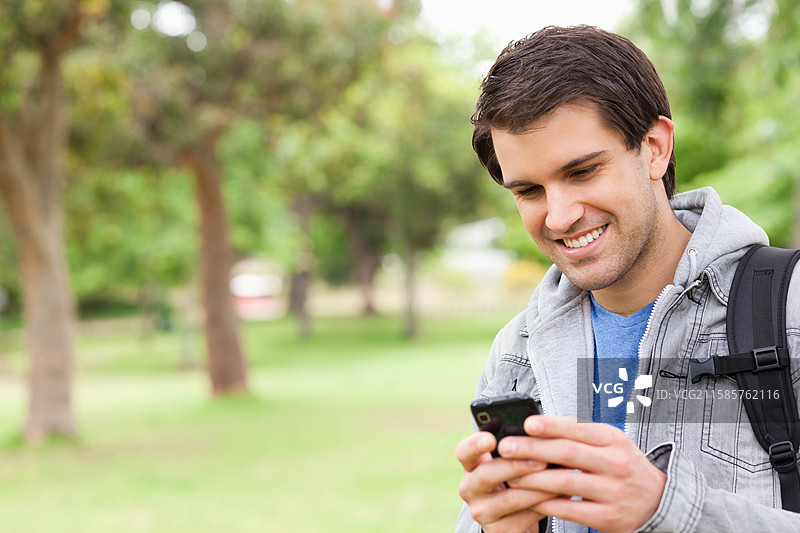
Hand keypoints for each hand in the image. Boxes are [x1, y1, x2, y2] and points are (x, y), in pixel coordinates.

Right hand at [455, 430, 554, 531]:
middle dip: (516, 465)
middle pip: (486, 474)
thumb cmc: (516, 479)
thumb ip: (516, 446)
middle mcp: (470, 488)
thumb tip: (541, 430)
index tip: (491, 439)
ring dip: (538, 487)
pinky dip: (545, 504)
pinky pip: (525, 517)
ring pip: (510, 498)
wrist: (517, 519)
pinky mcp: (497, 531)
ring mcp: (482, 511)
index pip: (464, 451)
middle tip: (542, 460)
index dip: (474, 444)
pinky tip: (562, 496)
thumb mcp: (510, 462)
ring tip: (561, 477)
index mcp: (471, 464)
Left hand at [497, 416, 665, 532]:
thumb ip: (578, 435)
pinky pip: (570, 509)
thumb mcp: (609, 443)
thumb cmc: (623, 466)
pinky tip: (530, 499)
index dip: (550, 425)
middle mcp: (615, 463)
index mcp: (613, 439)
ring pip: (565, 483)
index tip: (526, 424)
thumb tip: (535, 427)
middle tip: (506, 447)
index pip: (577, 429)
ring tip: (512, 475)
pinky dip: (547, 504)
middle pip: (567, 453)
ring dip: (533, 479)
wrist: (658, 501)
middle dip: (532, 449)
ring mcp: (613, 492)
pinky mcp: (609, 517)